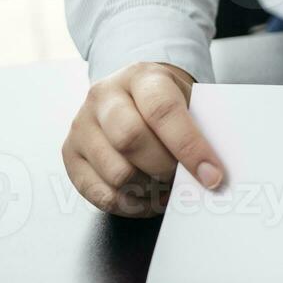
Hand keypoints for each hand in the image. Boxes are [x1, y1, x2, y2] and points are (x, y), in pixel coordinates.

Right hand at [61, 62, 224, 216]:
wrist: (132, 93)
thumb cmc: (166, 102)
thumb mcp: (187, 99)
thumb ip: (200, 129)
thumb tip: (212, 173)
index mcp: (141, 77)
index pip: (162, 111)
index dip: (190, 147)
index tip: (212, 176)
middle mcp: (104, 97)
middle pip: (131, 140)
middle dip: (165, 168)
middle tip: (183, 179)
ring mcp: (82, 125)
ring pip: (116, 172)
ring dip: (149, 190)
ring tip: (166, 187)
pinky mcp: (70, 154)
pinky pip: (100, 193)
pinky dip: (130, 205)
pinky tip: (147, 197)